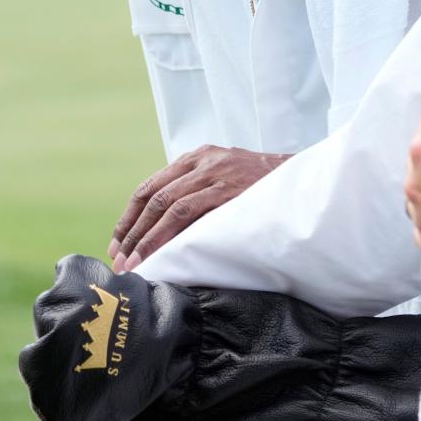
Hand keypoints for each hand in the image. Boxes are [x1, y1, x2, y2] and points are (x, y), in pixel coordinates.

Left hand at [109, 145, 289, 271]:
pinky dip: (167, 234)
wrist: (303, 180)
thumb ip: (200, 192)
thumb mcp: (227, 179)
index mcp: (198, 157)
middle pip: (152, 196)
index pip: (150, 186)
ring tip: (134, 263)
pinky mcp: (226, 189)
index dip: (129, 216)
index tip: (117, 242)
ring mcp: (214, 173)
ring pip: (165, 205)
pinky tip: (160, 253)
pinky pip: (187, 212)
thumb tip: (167, 230)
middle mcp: (202, 161)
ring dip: (145, 237)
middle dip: (131, 231)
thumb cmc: (265, 188)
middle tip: (119, 259)